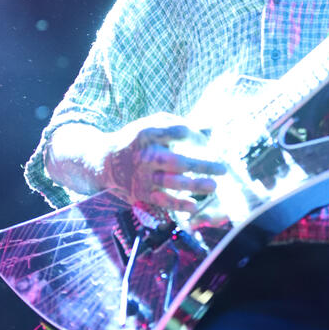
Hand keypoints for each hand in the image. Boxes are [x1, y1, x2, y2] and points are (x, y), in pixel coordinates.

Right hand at [99, 112, 225, 213]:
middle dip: (200, 165)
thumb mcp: (153, 125)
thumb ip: (179, 124)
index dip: (187, 133)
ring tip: (214, 186)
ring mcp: (143, 176)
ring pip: (170, 182)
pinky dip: (179, 204)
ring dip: (194, 185)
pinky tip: (195, 205)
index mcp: (147, 133)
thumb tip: (211, 127)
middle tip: (223, 168)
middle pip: (175, 160)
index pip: (172, 131)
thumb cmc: (138, 139)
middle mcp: (145, 155)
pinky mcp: (142, 192)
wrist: (106, 160)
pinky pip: (163, 200)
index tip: (201, 136)